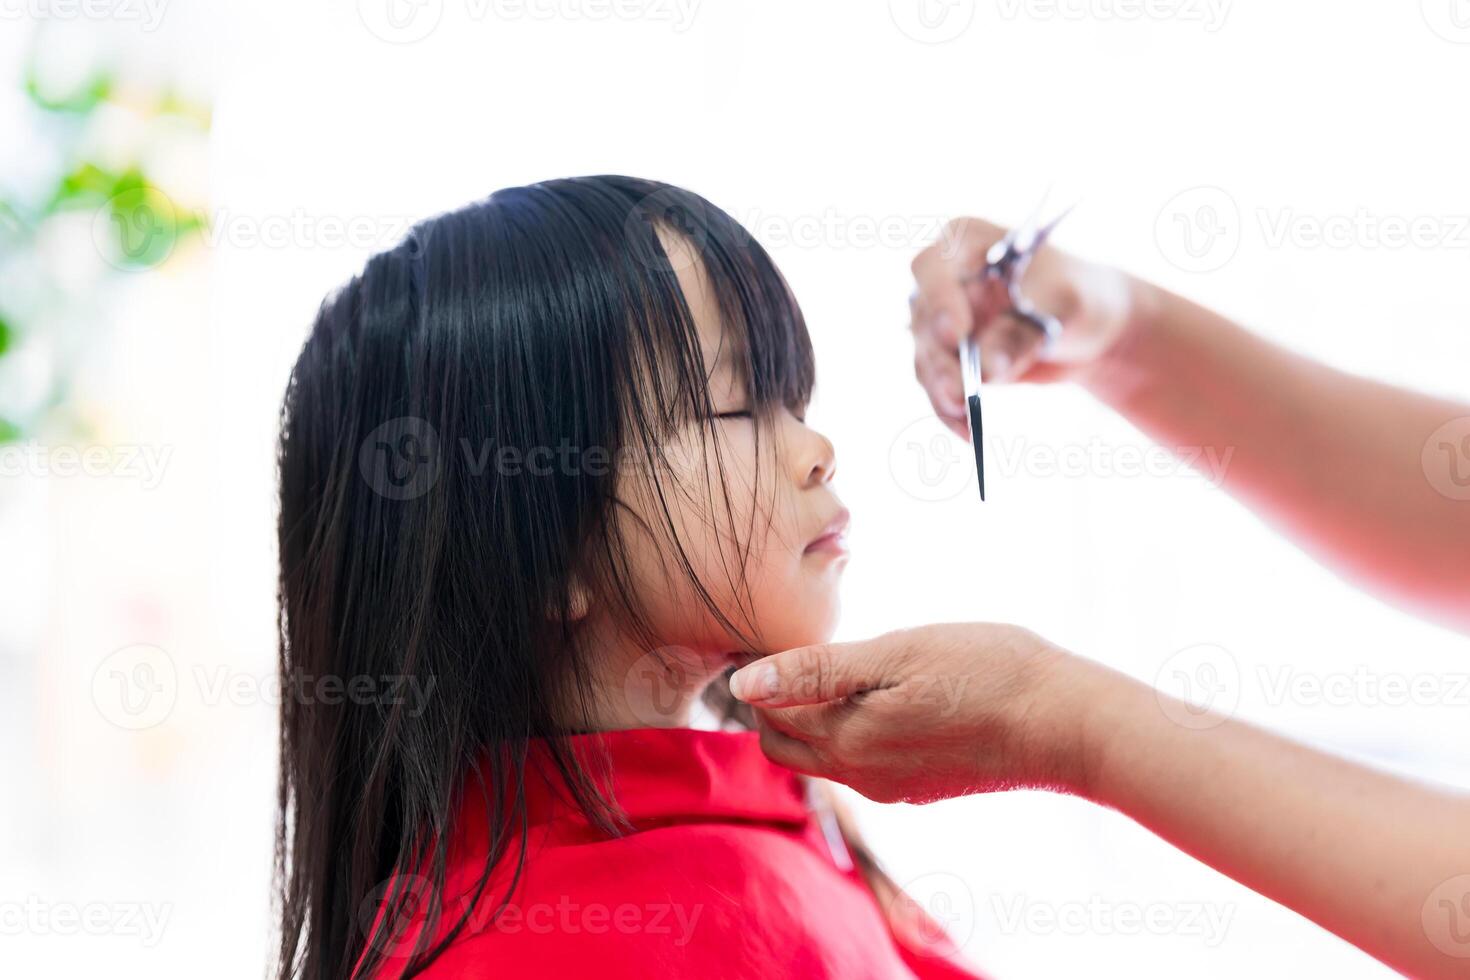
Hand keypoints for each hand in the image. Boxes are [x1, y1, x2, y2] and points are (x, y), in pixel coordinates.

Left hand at [728, 622, 1123, 803]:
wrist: (1065, 722)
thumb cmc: (985, 672)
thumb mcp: (894, 655)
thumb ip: (815, 671)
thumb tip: (742, 684)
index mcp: (846, 742)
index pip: (768, 713)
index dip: (759, 673)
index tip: (764, 634)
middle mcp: (861, 776)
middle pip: (786, 744)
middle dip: (774, 703)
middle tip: (791, 651)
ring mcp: (893, 787)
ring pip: (825, 754)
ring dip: (813, 717)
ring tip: (835, 666)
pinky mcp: (921, 787)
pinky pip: (862, 761)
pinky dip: (850, 729)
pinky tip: (878, 694)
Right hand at [909, 217, 1143, 438]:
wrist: (1090, 329)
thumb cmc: (1079, 297)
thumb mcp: (1062, 307)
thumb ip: (1021, 334)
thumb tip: (987, 372)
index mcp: (966, 243)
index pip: (934, 268)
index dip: (940, 300)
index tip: (958, 335)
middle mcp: (944, 280)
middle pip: (924, 321)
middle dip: (942, 362)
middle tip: (960, 394)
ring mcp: (941, 320)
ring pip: (927, 360)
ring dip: (944, 392)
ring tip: (967, 422)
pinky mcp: (948, 358)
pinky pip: (938, 386)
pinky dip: (950, 411)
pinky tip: (968, 433)